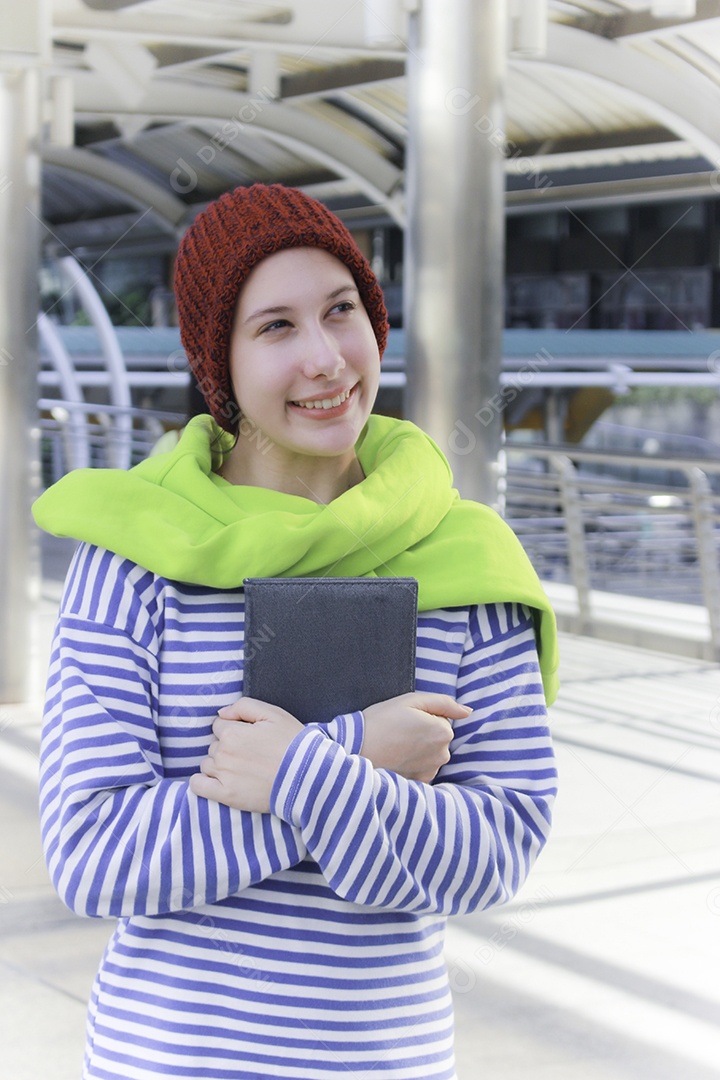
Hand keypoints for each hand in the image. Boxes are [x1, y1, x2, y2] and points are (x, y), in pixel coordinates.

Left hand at [189, 697, 302, 811]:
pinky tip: (216, 780)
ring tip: (241, 768)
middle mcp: (223, 753)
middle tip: (250, 754)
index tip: (249, 737)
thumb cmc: (292, 743)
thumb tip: (222, 713)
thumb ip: (243, 706)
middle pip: (213, 745)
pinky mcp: (226, 796)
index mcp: (232, 732)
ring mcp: (223, 775)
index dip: (234, 728)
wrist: (307, 776)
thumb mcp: (273, 714)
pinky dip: (202, 782)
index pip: (219, 725)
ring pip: (207, 763)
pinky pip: (198, 786)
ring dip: (218, 764)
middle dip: (227, 747)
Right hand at [360, 693, 471, 782]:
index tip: (404, 719)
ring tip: (395, 745)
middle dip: (423, 733)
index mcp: (443, 732)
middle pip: (438, 738)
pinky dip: (412, 763)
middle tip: (397, 732)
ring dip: (418, 749)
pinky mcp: (419, 783)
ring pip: (430, 753)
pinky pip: (422, 767)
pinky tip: (395, 758)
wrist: (355, 750)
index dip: (423, 716)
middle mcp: (442, 755)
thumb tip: (468, 711)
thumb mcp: (410, 700)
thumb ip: (444, 703)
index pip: (441, 719)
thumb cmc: (380, 721)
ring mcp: (431, 771)